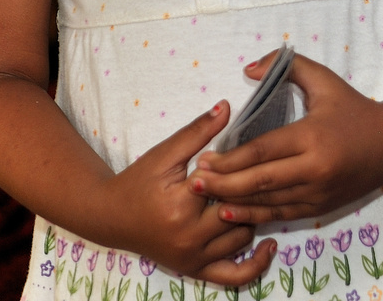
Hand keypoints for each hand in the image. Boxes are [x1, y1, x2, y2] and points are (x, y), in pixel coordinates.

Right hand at [108, 100, 276, 283]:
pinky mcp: (196, 271)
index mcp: (181, 204)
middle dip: (246, 191)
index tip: (245, 152)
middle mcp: (189, 237)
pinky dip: (255, 265)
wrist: (112, 217)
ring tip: (255, 196)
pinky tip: (269, 246)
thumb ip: (197, 130)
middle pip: (237, 211)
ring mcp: (194, 258)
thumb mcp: (165, 153)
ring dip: (250, 217)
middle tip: (256, 173)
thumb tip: (226, 106)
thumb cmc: (138, 181)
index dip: (237, 167)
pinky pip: (234, 277)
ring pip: (241, 238)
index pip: (225, 182)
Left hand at [186, 53, 382, 225]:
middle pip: (259, 181)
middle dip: (223, 184)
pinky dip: (255, 215)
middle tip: (194, 180)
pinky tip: (232, 213)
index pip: (262, 150)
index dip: (230, 158)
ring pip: (268, 203)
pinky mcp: (320, 208)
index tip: (204, 157)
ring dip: (234, 202)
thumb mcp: (323, 79)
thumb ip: (284, 66)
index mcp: (312, 136)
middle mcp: (314, 170)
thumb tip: (247, 69)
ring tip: (204, 198)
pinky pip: (282, 214)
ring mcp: (318, 193)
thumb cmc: (353, 107)